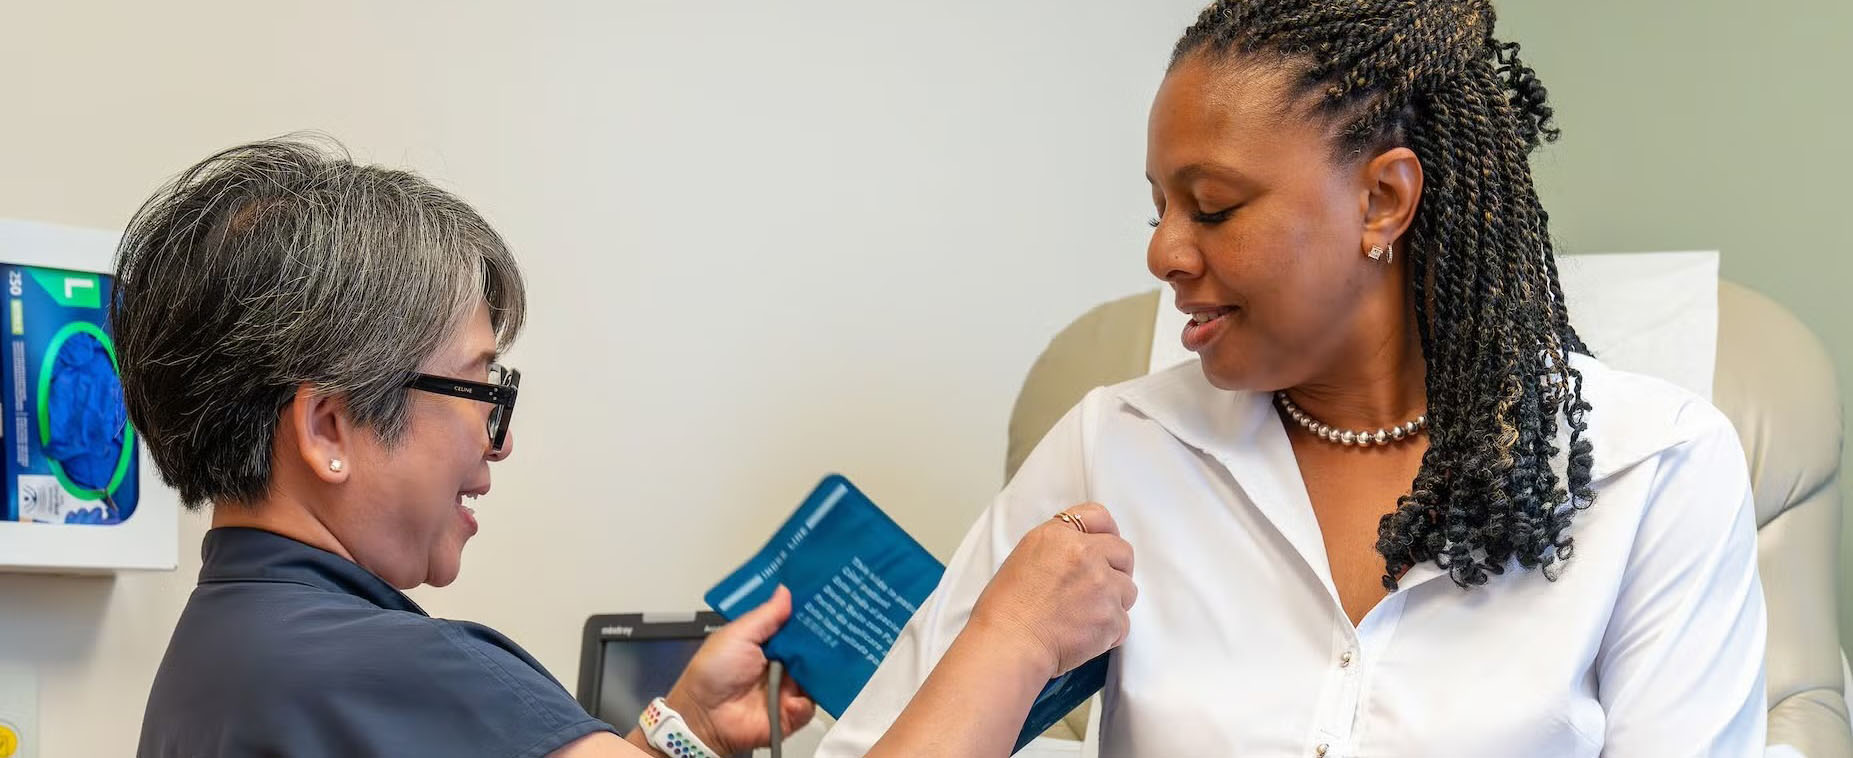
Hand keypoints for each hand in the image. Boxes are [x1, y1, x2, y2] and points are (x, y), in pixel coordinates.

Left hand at [664, 586, 815, 754]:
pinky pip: (811, 704)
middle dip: (822, 640)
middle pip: (811, 648)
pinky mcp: (792, 712)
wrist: (703, 717)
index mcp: (767, 641)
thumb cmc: (711, 674)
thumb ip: (765, 615)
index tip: (824, 599)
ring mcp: (789, 687)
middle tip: (835, 629)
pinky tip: (793, 698)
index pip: (796, 624)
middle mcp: (781, 663)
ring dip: (818, 670)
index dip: (809, 614)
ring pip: (817, 674)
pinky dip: (805, 701)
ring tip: (817, 665)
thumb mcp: (737, 635)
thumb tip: (785, 591)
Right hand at [967, 502, 1135, 679]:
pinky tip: (1083, 636)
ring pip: (1127, 590)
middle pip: (1123, 552)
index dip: (1105, 533)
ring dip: (1113, 604)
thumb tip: (1083, 554)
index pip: (1097, 516)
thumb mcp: (1024, 557)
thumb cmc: (1005, 610)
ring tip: (1084, 617)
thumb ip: (1059, 548)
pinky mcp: (1111, 617)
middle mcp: (1084, 554)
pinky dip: (1108, 633)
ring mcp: (1102, 585)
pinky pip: (1123, 623)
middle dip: (1117, 570)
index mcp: (1058, 536)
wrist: (1008, 644)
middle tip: (1099, 589)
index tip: (1105, 549)